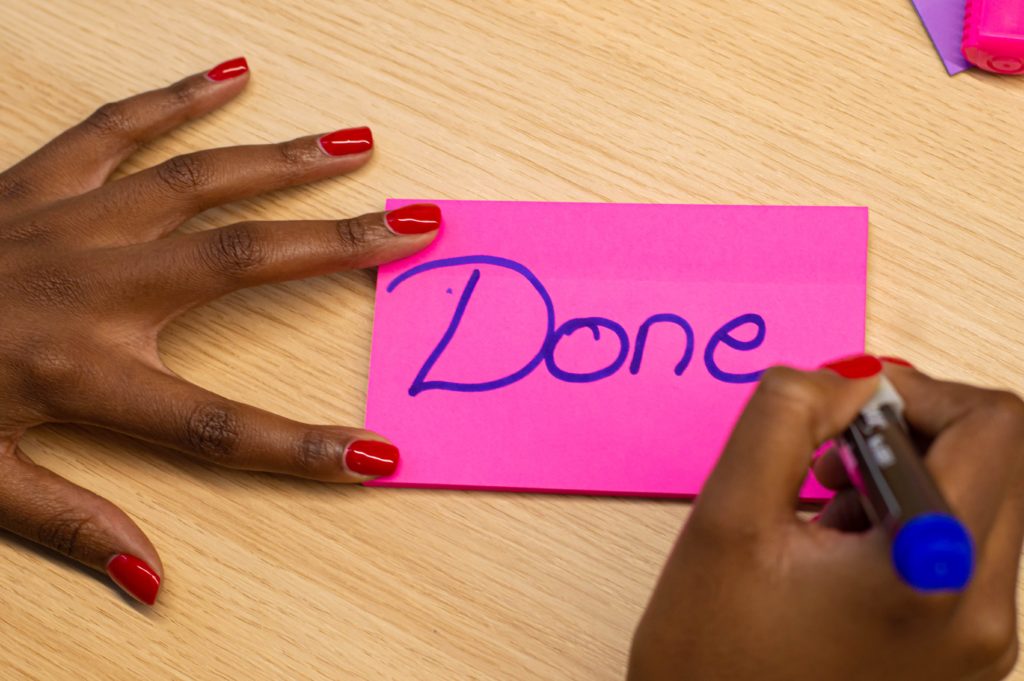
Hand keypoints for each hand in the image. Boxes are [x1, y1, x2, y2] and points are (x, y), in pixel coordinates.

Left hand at [0, 58, 439, 604]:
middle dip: (338, 246)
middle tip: (413, 226)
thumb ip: (67, 523)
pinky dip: (179, 98)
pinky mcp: (36, 180)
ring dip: (285, 161)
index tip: (374, 454)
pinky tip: (230, 74)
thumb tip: (150, 579)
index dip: (300, 446)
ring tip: (356, 145)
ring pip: (198, 180)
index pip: (215, 427)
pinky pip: (118, 126)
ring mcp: (67, 222)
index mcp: (82, 373)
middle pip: (241, 262)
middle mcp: (92, 286)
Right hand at [629, 356, 1023, 680]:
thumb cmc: (711, 659)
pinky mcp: (964, 655)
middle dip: (909, 433)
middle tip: (829, 456)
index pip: (993, 426)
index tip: (847, 410)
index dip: (916, 392)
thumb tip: (847, 378)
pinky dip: (907, 523)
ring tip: (823, 509)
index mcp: (931, 574)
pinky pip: (962, 551)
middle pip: (997, 460)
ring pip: (980, 502)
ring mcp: (980, 644)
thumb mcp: (727, 516)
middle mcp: (981, 616)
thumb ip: (784, 417)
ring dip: (905, 477)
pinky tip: (837, 548)